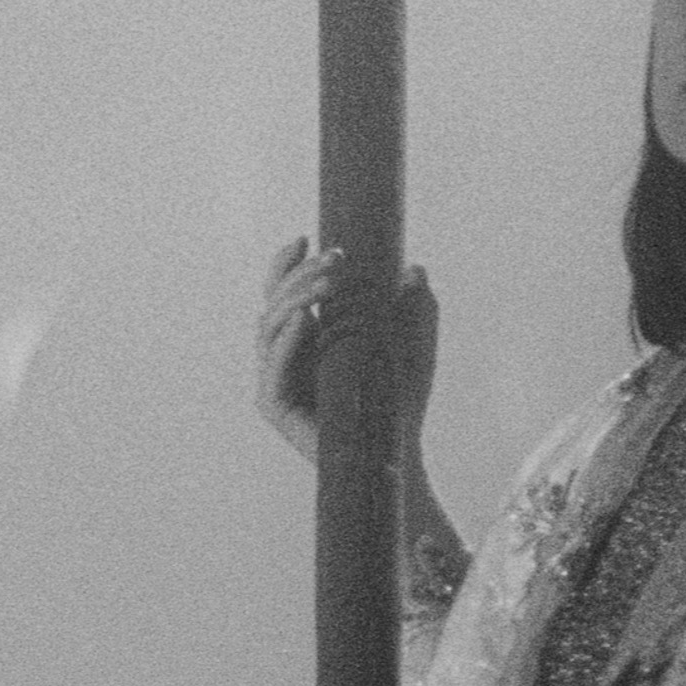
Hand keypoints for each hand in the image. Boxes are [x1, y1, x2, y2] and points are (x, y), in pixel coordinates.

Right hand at [255, 238, 437, 462]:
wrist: (398, 449)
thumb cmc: (401, 400)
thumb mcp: (415, 343)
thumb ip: (417, 307)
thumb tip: (414, 269)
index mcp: (306, 337)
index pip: (283, 292)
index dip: (287, 263)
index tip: (306, 236)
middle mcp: (285, 355)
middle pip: (273, 302)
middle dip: (299, 274)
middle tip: (334, 259)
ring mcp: (275, 380)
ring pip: (269, 327)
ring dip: (295, 298)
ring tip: (326, 283)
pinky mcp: (274, 406)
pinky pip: (271, 368)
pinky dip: (286, 343)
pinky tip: (304, 320)